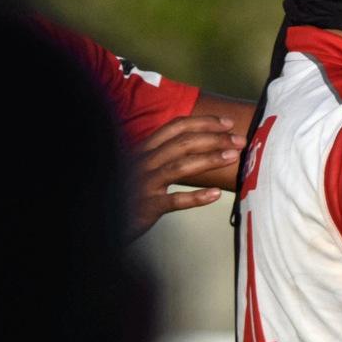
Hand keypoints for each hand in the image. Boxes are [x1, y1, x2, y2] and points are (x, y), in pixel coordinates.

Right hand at [132, 113, 243, 232]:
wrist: (101, 219)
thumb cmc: (126, 193)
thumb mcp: (142, 169)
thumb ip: (163, 156)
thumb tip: (200, 147)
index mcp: (142, 149)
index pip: (175, 127)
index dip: (204, 122)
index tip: (228, 123)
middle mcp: (142, 162)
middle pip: (182, 143)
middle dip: (214, 138)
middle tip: (240, 140)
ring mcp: (143, 184)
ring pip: (180, 166)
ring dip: (210, 159)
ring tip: (233, 157)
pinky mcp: (146, 206)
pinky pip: (175, 200)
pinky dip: (196, 197)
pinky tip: (215, 194)